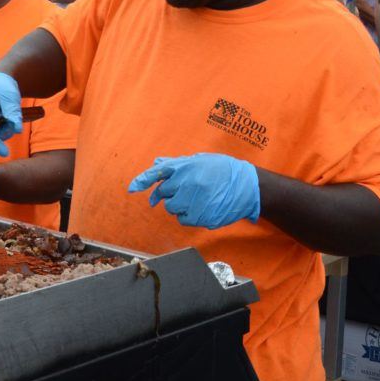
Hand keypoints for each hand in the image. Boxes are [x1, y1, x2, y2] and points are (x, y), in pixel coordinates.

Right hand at [0, 72, 21, 156]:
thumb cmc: (1, 86)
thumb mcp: (9, 96)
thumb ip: (12, 111)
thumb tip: (17, 129)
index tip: (5, 153)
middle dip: (3, 131)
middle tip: (14, 122)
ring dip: (3, 130)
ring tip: (9, 116)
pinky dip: (1, 128)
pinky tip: (4, 119)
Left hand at [128, 154, 259, 229]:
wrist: (248, 186)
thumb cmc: (222, 170)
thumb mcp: (199, 160)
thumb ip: (176, 164)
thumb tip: (156, 164)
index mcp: (186, 167)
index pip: (158, 173)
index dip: (143, 180)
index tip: (131, 188)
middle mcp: (188, 183)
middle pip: (164, 194)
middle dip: (170, 193)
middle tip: (184, 190)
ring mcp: (194, 201)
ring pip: (172, 209)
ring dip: (179, 205)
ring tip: (197, 197)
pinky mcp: (202, 217)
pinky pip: (184, 220)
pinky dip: (189, 215)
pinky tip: (202, 207)